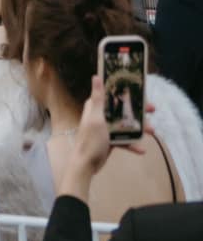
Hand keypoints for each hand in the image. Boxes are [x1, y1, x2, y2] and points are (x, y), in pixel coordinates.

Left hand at [55, 74, 147, 199]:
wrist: (86, 164)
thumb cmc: (90, 139)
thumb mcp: (96, 118)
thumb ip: (98, 99)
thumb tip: (96, 76)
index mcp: (95, 108)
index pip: (112, 95)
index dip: (126, 92)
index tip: (141, 93)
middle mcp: (100, 116)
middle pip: (122, 110)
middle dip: (138, 110)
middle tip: (153, 110)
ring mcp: (105, 129)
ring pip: (125, 125)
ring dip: (138, 128)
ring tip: (152, 131)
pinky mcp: (110, 141)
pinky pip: (124, 140)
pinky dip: (132, 144)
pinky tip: (141, 150)